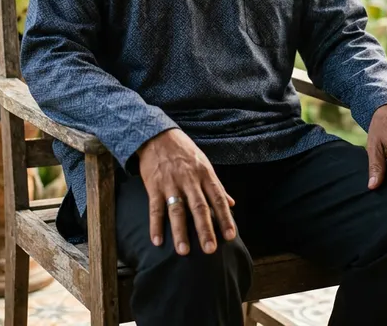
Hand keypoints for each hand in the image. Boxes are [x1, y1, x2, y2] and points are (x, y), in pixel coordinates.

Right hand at [137, 128, 236, 255]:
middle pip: (199, 207)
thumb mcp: (204, 163)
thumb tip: (231, 203)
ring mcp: (171, 183)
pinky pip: (155, 208)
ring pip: (177, 210)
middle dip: (205, 229)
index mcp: (204, 174)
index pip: (217, 198)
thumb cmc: (184, 151)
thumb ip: (216, 185)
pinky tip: (157, 241)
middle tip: (210, 250)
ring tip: (183, 251)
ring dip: (180, 232)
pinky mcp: (154, 185)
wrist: (158, 135)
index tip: (231, 236)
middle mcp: (189, 179)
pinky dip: (155, 225)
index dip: (225, 217)